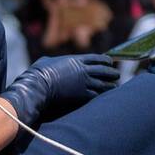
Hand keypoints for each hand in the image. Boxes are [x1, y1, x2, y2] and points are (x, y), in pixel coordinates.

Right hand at [0, 54, 119, 127]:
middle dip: (112, 73)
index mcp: (76, 60)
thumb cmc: (38, 73)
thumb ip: (56, 61)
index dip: (106, 61)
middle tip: (116, 75)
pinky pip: (97, 95)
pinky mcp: (82, 95)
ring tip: (115, 86)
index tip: (110, 62)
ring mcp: (84, 83)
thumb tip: (54, 61)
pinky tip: (106, 97)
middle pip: (104, 70)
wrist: (38, 86)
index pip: (97, 58)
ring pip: (104, 83)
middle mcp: (83, 70)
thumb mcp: (47, 61)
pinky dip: (102, 95)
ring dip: (110, 85)